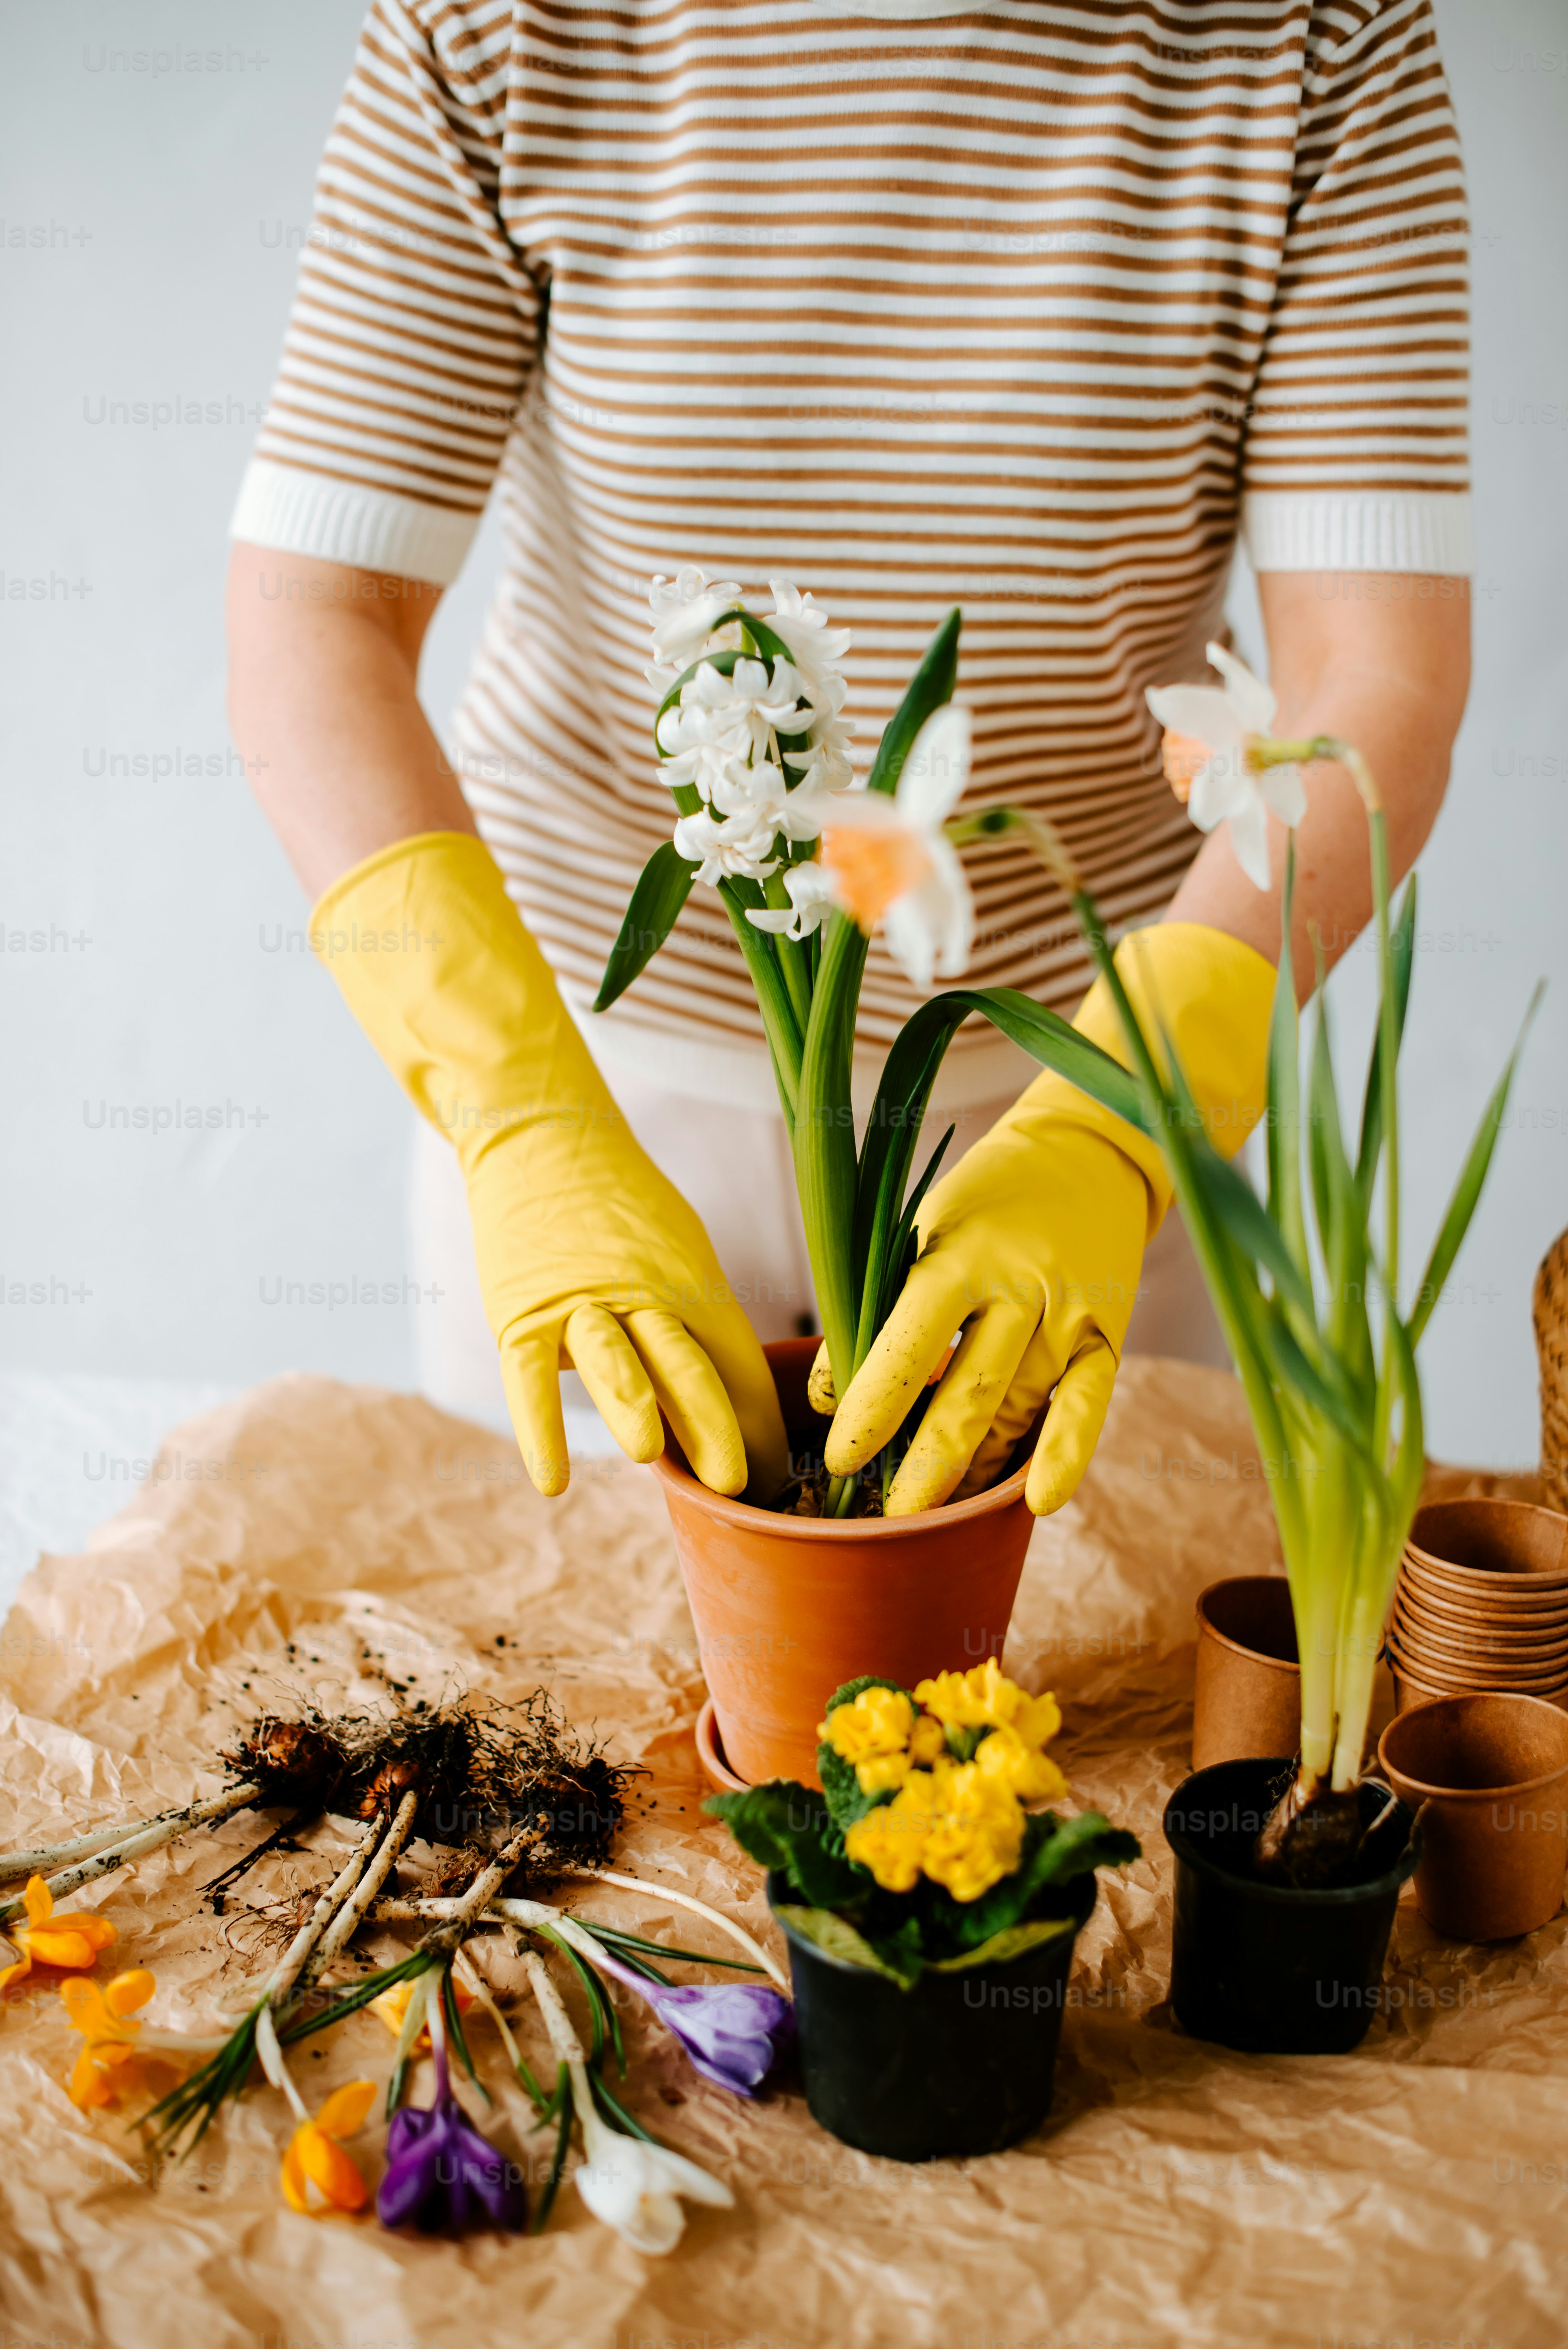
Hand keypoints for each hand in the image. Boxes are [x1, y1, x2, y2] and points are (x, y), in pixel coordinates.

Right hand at [465, 1093, 789, 1501]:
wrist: (543, 1138)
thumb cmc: (620, 1208)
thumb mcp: (679, 1253)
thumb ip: (699, 1324)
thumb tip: (733, 1402)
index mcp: (694, 1283)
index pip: (739, 1363)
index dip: (758, 1427)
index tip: (769, 1484)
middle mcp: (646, 1293)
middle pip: (690, 1364)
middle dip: (717, 1427)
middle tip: (737, 1485)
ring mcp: (581, 1302)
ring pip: (618, 1360)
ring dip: (637, 1407)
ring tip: (651, 1454)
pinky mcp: (522, 1311)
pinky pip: (530, 1376)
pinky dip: (540, 1428)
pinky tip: (551, 1481)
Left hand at [823, 1099, 1146, 1514]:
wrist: (1088, 1154)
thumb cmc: (982, 1200)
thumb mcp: (919, 1230)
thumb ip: (878, 1308)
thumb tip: (827, 1395)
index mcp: (960, 1256)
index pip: (909, 1345)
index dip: (875, 1407)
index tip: (842, 1457)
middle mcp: (1021, 1289)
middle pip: (969, 1395)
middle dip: (928, 1464)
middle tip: (891, 1516)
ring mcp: (1070, 1317)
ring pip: (1018, 1412)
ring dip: (977, 1468)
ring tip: (936, 1513)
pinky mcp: (1107, 1338)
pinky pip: (1087, 1408)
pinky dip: (1064, 1455)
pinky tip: (1039, 1502)